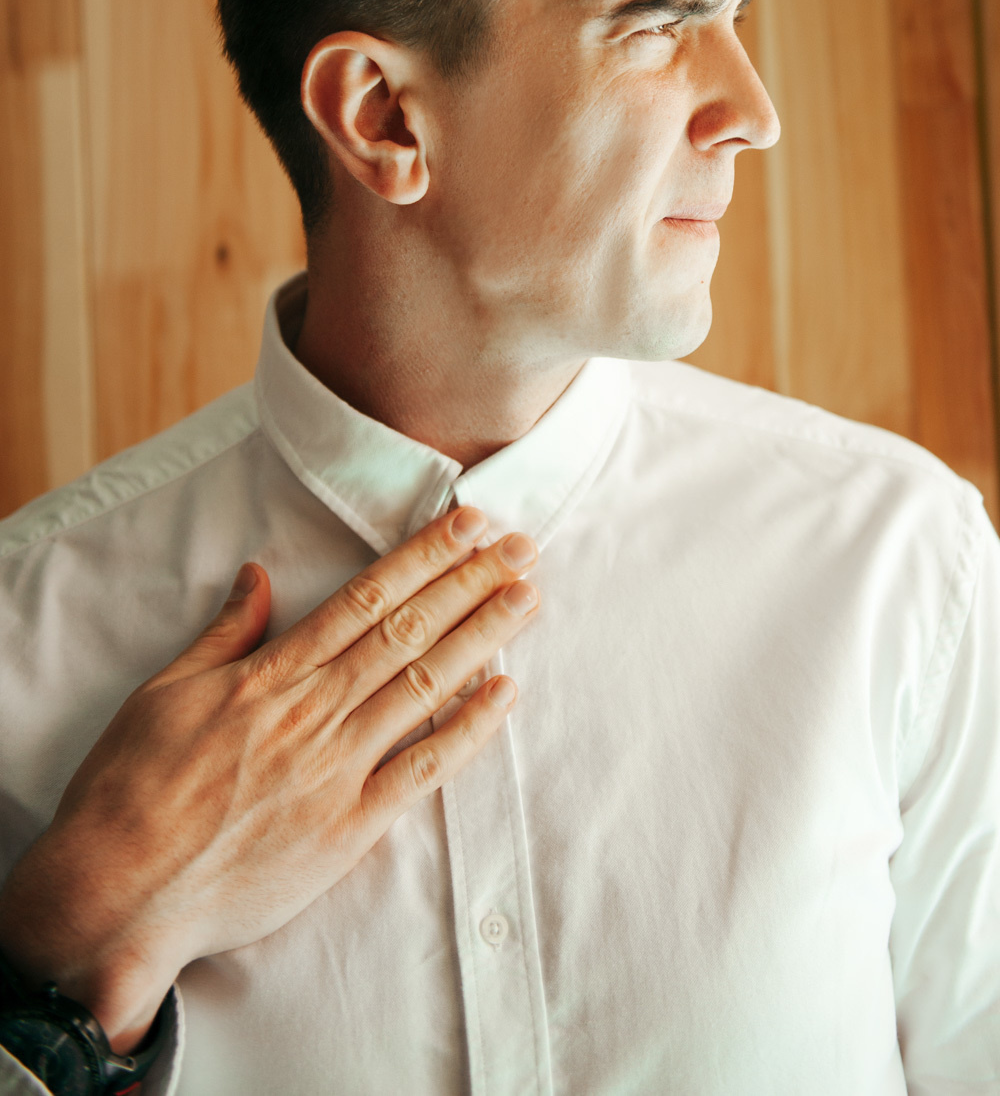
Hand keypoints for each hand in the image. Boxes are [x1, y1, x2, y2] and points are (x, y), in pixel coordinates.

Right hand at [0, 508, 539, 1052]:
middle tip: (522, 548)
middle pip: (407, 631)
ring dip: (480, 639)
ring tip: (525, 599)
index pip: (364, 598)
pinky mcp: (347, 828)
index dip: (423, 557)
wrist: (116, 892)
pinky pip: (419, 771)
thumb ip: (224, 633)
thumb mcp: (165, 691)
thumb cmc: (130, 789)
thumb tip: (257, 574)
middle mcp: (312, 711)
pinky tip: (503, 696)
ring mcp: (334, 770)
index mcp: (269, 674)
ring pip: (422, 687)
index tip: (468, 524)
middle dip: (469, 583)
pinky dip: (466, 731)